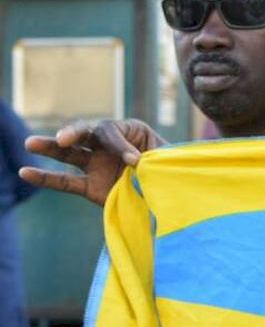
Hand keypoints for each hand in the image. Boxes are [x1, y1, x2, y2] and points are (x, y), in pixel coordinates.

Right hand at [19, 119, 165, 206]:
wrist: (174, 195)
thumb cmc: (176, 171)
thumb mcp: (170, 159)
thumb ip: (156, 158)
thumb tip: (140, 164)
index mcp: (131, 131)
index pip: (114, 132)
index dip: (120, 145)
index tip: (135, 162)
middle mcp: (109, 144)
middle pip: (86, 132)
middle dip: (74, 133)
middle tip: (65, 138)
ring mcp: (97, 164)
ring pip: (69, 153)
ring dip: (50, 147)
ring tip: (30, 143)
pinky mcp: (91, 186)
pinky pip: (65, 181)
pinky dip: (45, 177)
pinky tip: (25, 172)